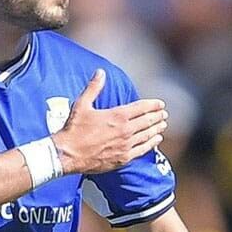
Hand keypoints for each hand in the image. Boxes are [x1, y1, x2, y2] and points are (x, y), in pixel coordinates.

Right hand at [52, 69, 166, 175]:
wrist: (67, 155)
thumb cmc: (73, 130)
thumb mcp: (81, 105)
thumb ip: (94, 88)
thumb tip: (100, 72)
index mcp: (117, 116)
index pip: (141, 107)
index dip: (153, 105)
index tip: (160, 104)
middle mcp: (125, 130)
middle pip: (147, 121)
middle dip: (157, 116)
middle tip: (164, 114)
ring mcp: (126, 145)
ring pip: (148, 135)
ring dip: (157, 129)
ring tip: (163, 125)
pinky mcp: (123, 158)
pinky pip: (143, 150)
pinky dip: (152, 143)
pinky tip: (156, 140)